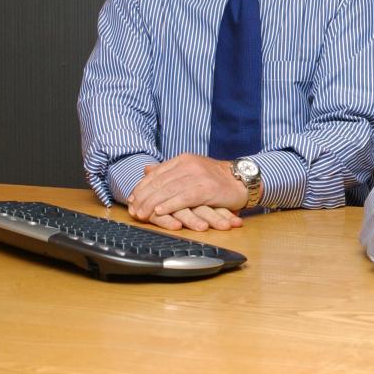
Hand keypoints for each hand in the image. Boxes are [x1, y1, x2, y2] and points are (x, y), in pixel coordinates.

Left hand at [127, 153, 248, 226]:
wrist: (241, 180)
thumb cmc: (215, 178)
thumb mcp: (190, 170)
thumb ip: (169, 170)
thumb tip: (146, 170)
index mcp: (183, 160)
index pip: (156, 173)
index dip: (142, 187)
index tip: (132, 200)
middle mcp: (189, 165)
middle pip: (160, 182)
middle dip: (144, 197)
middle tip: (134, 210)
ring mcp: (198, 176)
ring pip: (168, 190)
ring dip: (152, 204)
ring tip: (142, 214)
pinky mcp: (207, 189)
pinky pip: (183, 198)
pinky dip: (170, 205)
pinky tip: (160, 211)